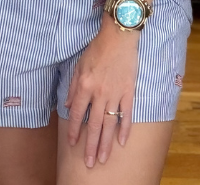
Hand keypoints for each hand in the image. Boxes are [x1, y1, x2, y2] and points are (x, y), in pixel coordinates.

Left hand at [65, 15, 138, 167]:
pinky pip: (127, 114)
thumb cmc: (98, 48)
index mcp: (85, 85)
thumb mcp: (79, 64)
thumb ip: (73, 87)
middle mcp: (99, 93)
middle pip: (94, 125)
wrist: (119, 35)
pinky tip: (122, 142)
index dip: (74, 130)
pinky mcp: (129, 91)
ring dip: (105, 143)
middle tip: (89, 163)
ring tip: (102, 158)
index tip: (73, 144)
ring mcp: (115, 93)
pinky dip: (125, 129)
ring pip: (109, 124)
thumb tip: (70, 107)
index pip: (78, 114)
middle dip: (90, 145)